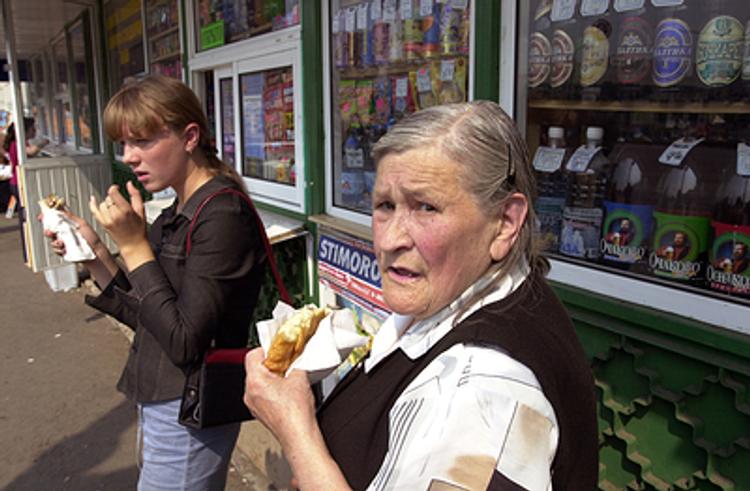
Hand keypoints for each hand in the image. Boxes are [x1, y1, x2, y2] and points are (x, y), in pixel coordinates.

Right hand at [40, 208, 104, 260]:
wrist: (95, 251)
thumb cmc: (91, 237)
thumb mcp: (82, 224)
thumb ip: (71, 217)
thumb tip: (61, 208)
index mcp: (67, 225)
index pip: (54, 220)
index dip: (46, 218)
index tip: (41, 216)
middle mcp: (64, 233)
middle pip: (49, 230)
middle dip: (47, 231)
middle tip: (50, 232)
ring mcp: (63, 242)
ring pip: (52, 241)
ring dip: (55, 242)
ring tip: (62, 243)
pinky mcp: (63, 251)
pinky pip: (56, 250)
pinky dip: (59, 249)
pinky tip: (65, 249)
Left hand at [90, 181, 153, 270]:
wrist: (133, 244)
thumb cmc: (139, 229)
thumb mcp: (141, 210)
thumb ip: (136, 195)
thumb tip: (130, 184)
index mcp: (126, 211)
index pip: (113, 194)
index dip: (114, 188)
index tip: (117, 188)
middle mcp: (115, 215)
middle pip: (108, 199)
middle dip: (113, 198)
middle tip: (120, 203)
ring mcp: (108, 220)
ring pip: (102, 204)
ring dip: (107, 203)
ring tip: (115, 208)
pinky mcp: (103, 224)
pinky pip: (94, 211)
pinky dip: (92, 204)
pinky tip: (93, 200)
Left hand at [244, 349, 351, 489]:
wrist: (299, 435)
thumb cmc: (296, 413)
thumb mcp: (300, 378)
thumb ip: (294, 365)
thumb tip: (294, 361)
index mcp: (255, 381)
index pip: (252, 355)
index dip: (266, 349)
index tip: (276, 349)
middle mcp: (249, 393)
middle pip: (254, 369)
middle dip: (271, 364)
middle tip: (285, 363)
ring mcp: (253, 405)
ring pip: (258, 382)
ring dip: (271, 378)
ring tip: (288, 379)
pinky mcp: (259, 413)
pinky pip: (261, 395)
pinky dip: (271, 390)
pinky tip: (286, 392)